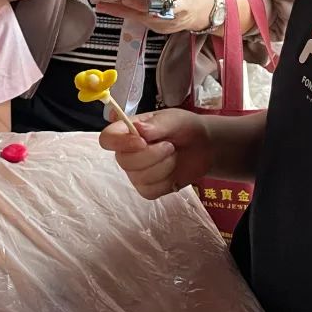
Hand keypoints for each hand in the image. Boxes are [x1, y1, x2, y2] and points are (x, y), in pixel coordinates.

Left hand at [95, 0, 214, 34]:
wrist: (199, 10)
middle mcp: (174, 13)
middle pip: (148, 10)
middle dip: (128, 5)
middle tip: (110, 0)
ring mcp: (167, 24)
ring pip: (141, 17)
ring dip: (121, 10)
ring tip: (102, 4)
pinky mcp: (160, 30)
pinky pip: (140, 21)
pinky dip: (126, 13)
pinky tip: (110, 8)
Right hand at [98, 109, 213, 199]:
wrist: (204, 146)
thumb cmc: (184, 127)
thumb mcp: (173, 120)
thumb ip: (156, 125)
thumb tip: (137, 129)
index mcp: (127, 131)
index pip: (107, 138)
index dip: (120, 142)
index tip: (142, 141)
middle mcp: (127, 152)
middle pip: (123, 161)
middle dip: (151, 155)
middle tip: (170, 146)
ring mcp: (135, 172)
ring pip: (137, 178)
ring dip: (162, 168)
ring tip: (174, 156)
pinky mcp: (147, 187)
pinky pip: (148, 191)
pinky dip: (165, 183)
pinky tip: (173, 173)